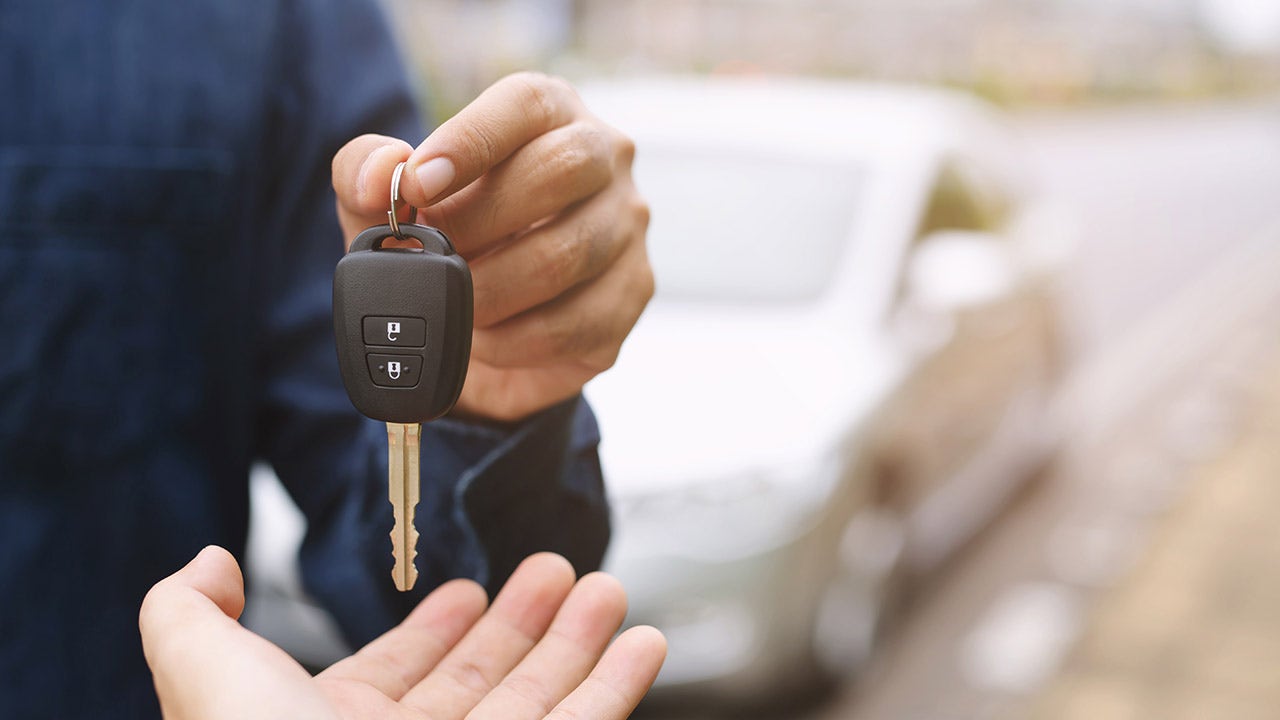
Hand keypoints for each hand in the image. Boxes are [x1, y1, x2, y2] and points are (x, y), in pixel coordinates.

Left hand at [139, 547, 665, 719]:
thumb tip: (214, 558)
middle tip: (556, 571)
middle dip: (519, 622)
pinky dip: (617, 686)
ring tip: (605, 589)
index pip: (395, 672)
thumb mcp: (204, 673)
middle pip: (478, 681)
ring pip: (538, 701)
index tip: (467, 591)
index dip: (433, 629)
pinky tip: (642, 643)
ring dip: (577, 642)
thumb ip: (188, 610)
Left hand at [332, 72, 652, 421]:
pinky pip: (576, 320)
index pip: (526, 102)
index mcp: (550, 114)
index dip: (471, 139)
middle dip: (483, 218)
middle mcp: (606, 159)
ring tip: (453, 304)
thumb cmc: (445, 241)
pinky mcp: (633, 293)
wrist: (483, 328)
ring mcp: (627, 227)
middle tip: (436, 254)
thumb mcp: (386, 205)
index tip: (417, 183)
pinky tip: (483, 339)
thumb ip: (366, 174)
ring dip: (492, 289)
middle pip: (565, 167)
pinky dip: (514, 339)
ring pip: (569, 252)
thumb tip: (380, 175)